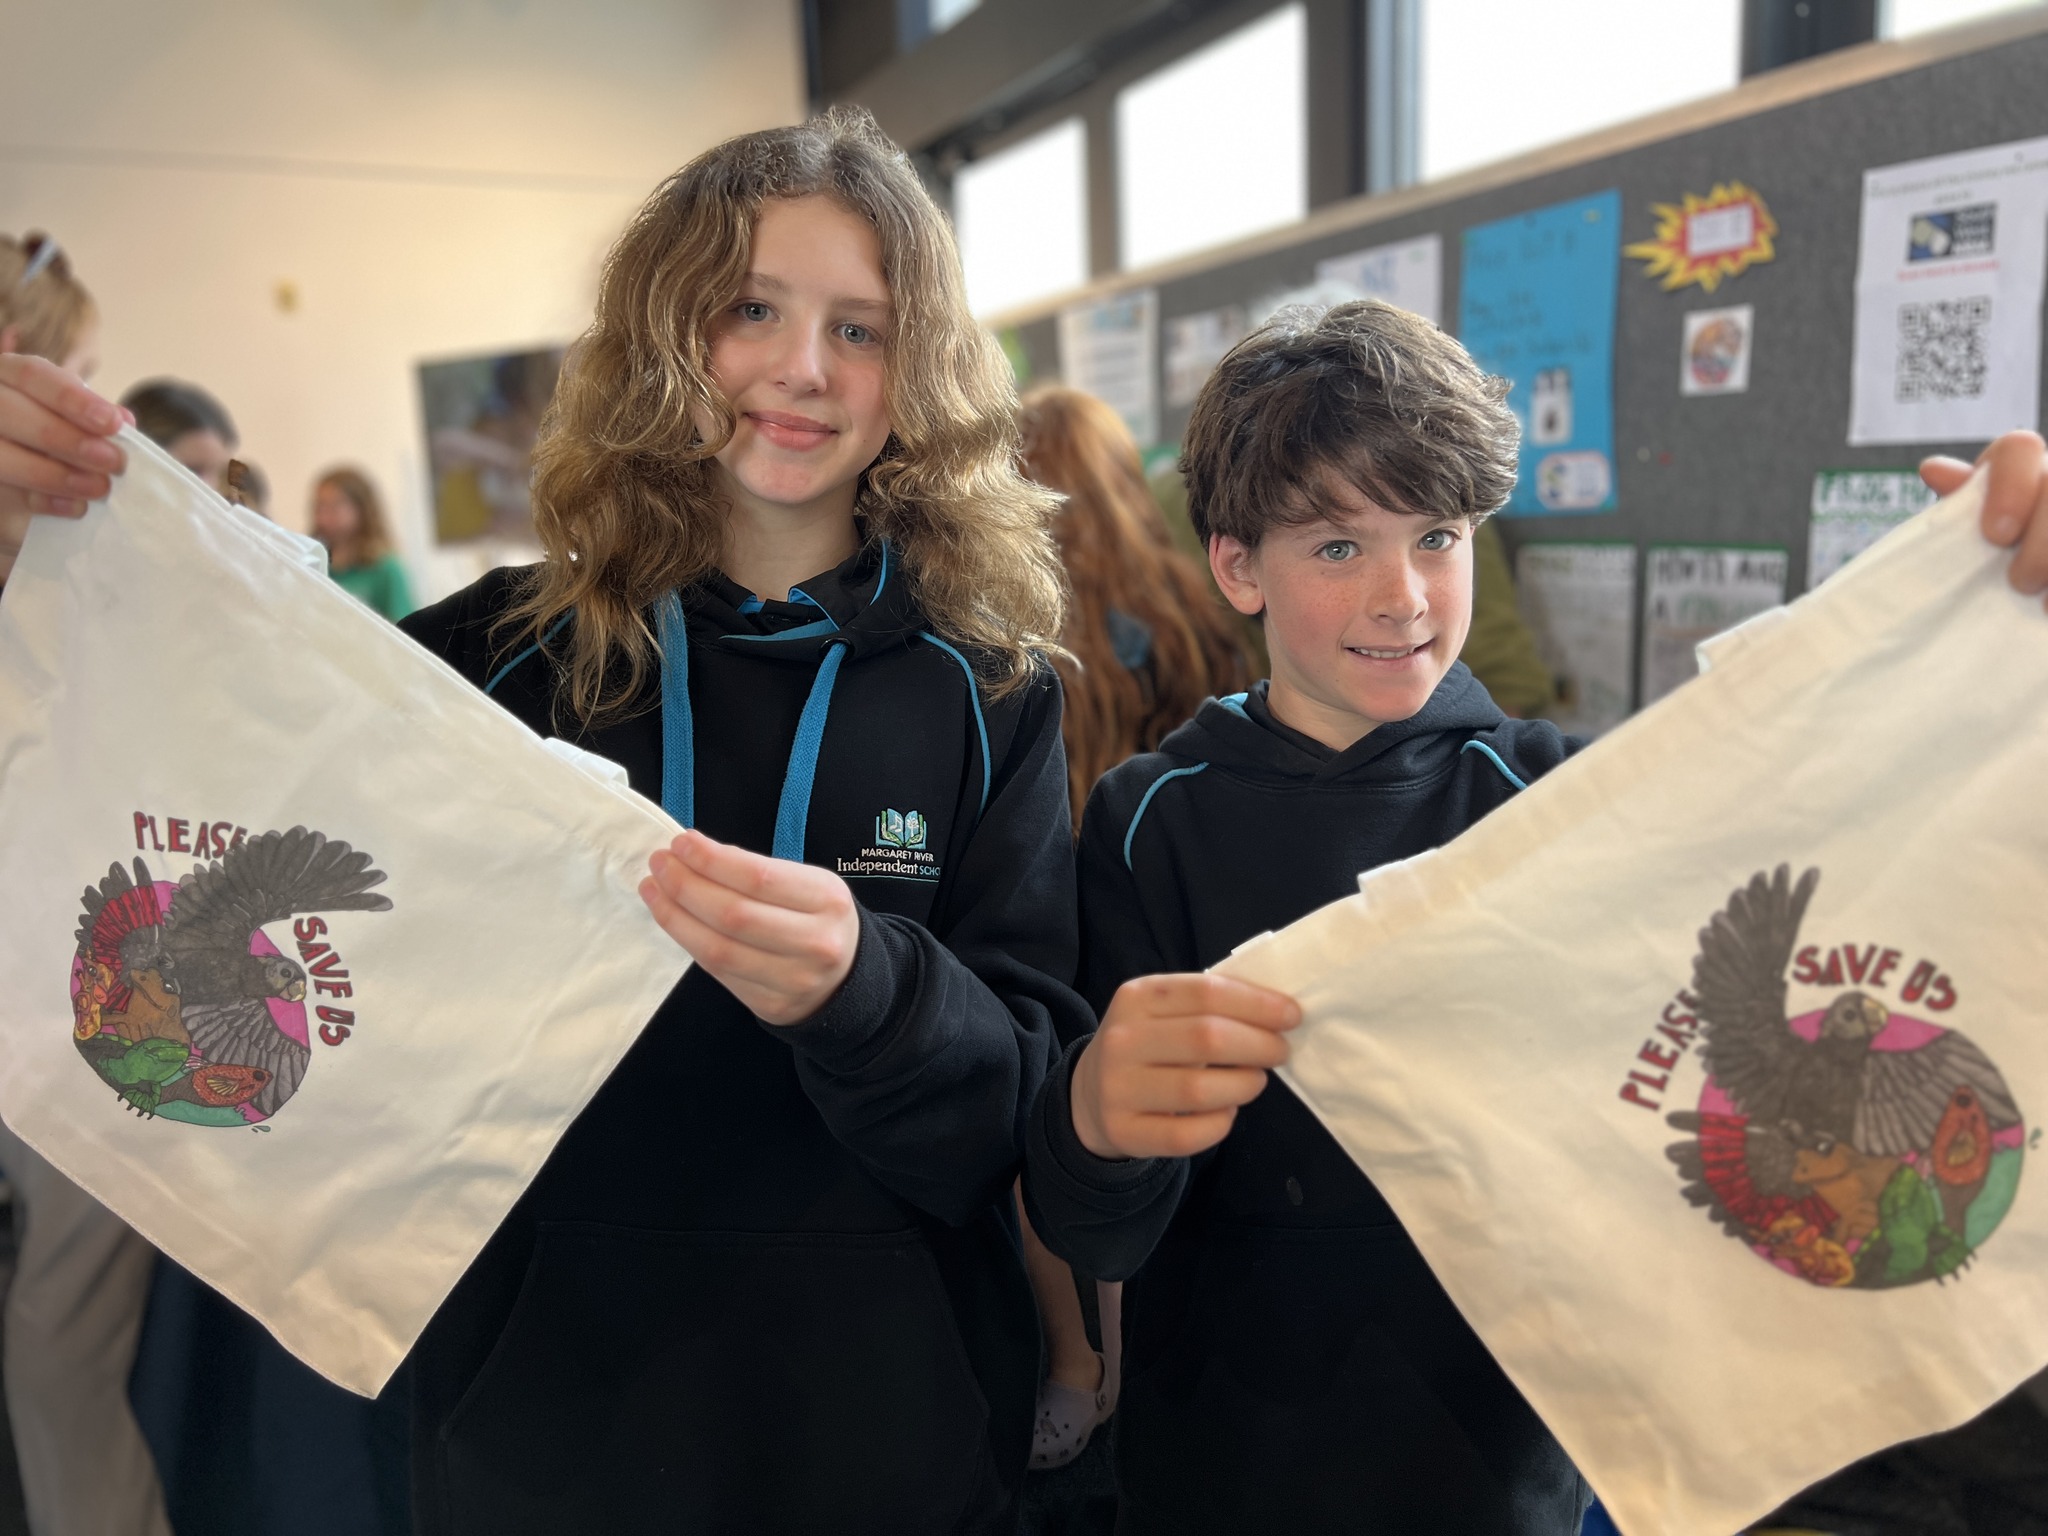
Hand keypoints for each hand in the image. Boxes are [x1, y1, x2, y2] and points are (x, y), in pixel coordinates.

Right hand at [0, 354, 127, 584]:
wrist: (20, 471)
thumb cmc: (51, 432)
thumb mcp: (69, 416)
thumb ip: (92, 416)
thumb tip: (123, 420)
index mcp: (6, 375)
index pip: (32, 375)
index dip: (73, 399)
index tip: (113, 423)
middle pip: (14, 413)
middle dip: (68, 439)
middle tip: (113, 461)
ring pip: (1, 456)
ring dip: (54, 474)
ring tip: (99, 488)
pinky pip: (2, 493)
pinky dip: (42, 500)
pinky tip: (75, 507)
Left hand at [638, 828, 859, 1025]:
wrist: (847, 980)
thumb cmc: (817, 920)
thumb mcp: (808, 885)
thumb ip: (758, 873)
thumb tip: (696, 855)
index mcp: (827, 901)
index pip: (759, 877)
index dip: (712, 860)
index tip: (680, 842)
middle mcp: (815, 942)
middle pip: (734, 914)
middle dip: (686, 885)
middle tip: (659, 864)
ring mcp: (793, 980)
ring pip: (718, 949)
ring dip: (675, 916)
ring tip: (653, 889)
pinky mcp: (770, 1006)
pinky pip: (718, 972)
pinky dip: (688, 941)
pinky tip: (673, 919)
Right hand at [1069, 973, 1300, 1160]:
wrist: (1091, 1095)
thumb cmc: (1148, 1045)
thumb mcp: (1164, 1011)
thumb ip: (1210, 1005)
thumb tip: (1279, 1011)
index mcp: (1137, 997)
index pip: (1206, 992)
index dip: (1257, 1004)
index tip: (1292, 1015)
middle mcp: (1122, 1039)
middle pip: (1207, 1038)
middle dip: (1259, 1044)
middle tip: (1280, 1051)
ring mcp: (1118, 1088)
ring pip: (1199, 1091)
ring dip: (1244, 1085)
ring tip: (1255, 1081)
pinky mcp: (1124, 1131)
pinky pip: (1187, 1135)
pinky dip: (1220, 1123)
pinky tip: (1225, 1111)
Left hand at [1922, 429, 2047, 601]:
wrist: (2033, 597)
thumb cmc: (1992, 567)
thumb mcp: (1973, 540)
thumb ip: (1961, 510)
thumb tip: (1934, 470)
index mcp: (2021, 467)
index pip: (2019, 448)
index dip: (2009, 487)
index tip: (1995, 536)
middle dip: (2042, 541)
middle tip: (2019, 583)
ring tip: (2046, 604)